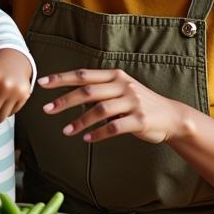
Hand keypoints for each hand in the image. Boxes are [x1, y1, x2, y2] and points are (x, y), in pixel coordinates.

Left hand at [38, 68, 188, 143]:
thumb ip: (100, 90)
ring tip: (66, 131)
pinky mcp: (139, 120)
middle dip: (64, 100)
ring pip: (99, 110)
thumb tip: (70, 95)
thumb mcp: (121, 90)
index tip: (42, 83)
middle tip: (47, 110)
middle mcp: (123, 86)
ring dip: (80, 121)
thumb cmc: (139, 104)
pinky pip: (114, 127)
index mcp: (115, 76)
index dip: (61, 78)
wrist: (171, 116)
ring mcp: (132, 102)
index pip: (83, 75)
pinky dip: (98, 133)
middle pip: (88, 91)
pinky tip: (87, 138)